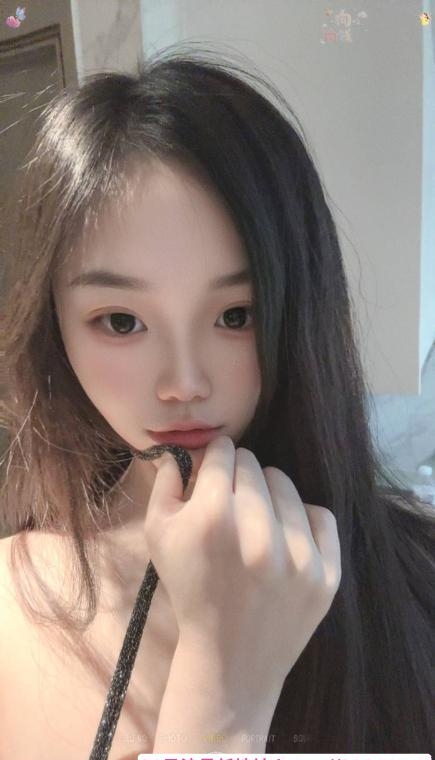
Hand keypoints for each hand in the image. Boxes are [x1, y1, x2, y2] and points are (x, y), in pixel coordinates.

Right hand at [144, 434, 341, 688]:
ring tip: (257, 523)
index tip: (214, 473)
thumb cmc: (189, 590)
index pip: (224, 452)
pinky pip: (320, 516)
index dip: (215, 460)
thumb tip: (182, 450)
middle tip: (232, 503)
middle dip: (238, 476)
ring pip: (286, 485)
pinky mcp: (327, 574)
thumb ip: (166, 483)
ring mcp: (298, 555)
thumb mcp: (159, 536)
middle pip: (254, 465)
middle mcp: (259, 532)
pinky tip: (285, 538)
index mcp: (213, 517)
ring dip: (269, 495)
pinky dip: (302, 520)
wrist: (230, 660)